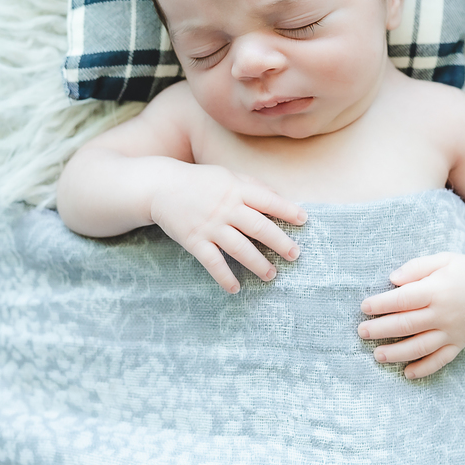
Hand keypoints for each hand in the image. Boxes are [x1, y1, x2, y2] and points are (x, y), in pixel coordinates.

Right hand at [149, 163, 305, 293]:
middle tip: (295, 255)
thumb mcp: (227, 175)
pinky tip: (235, 288)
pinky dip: (224, 276)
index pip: (267, 200)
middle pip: (258, 227)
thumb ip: (252, 185)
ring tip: (272, 275)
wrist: (161, 186)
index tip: (303, 220)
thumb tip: (279, 197)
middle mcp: (226, 208)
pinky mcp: (194, 241)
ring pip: (239, 248)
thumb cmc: (200, 181)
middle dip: (279, 242)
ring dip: (258, 263)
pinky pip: (213, 262)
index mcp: (236, 189)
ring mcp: (210, 226)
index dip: (287, 210)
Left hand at [358, 252, 464, 379]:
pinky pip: (441, 360)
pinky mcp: (460, 343)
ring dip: (397, 353)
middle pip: (407, 325)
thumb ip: (416, 267)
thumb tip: (392, 279)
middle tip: (362, 332)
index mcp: (437, 289)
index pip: (404, 299)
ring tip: (377, 355)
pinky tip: (407, 373)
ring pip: (421, 346)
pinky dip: (425, 369)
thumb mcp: (442, 259)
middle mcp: (444, 313)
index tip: (365, 307)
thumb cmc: (464, 270)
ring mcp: (453, 331)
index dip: (382, 304)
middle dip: (381, 329)